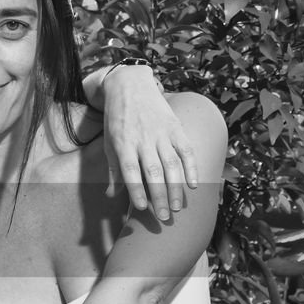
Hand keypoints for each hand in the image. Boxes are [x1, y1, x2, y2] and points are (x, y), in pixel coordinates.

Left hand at [99, 66, 196, 220]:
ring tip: (177, 207)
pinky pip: (186, 149)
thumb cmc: (117, 120)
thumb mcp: (110, 143)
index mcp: (123, 144)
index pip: (131, 173)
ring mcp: (161, 133)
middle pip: (153, 172)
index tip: (143, 210)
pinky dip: (191, 167)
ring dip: (176, 188)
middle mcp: (143, 139)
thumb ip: (113, 170)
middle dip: (160, 196)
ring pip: (171, 164)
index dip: (137, 191)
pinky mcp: (175, 127)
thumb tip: (110, 195)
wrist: (130, 85)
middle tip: (165, 217)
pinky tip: (194, 185)